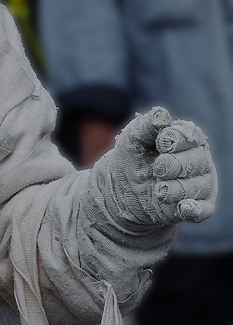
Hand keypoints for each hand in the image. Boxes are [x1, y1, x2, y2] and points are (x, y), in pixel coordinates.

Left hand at [93, 107, 216, 227]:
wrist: (121, 191)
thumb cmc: (132, 158)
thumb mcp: (132, 139)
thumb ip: (145, 125)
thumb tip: (161, 115)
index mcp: (186, 139)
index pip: (189, 136)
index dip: (175, 139)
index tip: (161, 144)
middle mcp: (198, 160)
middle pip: (196, 161)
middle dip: (174, 165)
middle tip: (157, 169)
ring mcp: (200, 184)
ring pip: (198, 186)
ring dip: (175, 189)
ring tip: (158, 191)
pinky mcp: (197, 207)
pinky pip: (203, 209)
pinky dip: (194, 209)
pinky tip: (183, 208)